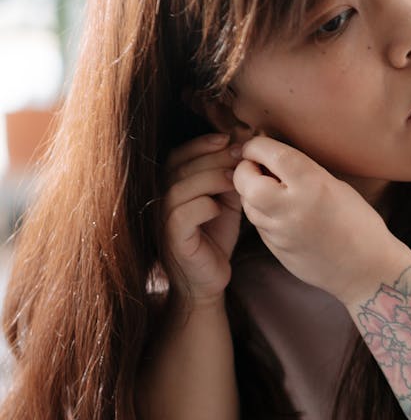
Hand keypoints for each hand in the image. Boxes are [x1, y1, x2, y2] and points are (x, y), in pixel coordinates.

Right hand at [162, 133, 242, 304]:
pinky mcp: (172, 240)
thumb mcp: (223, 201)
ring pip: (180, 188)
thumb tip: (241, 147)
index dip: (200, 144)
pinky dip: (204, 206)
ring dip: (211, 178)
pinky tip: (219, 209)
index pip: (177, 156)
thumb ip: (226, 177)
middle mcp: (160, 201)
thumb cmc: (214, 238)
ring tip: (235, 180)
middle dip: (212, 157)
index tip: (228, 139)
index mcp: (169, 188)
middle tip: (239, 156)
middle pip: (180, 167)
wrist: (209, 280)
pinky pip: (183, 215)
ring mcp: (162, 221)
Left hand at [232, 136, 404, 305]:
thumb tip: (272, 160)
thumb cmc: (359, 223)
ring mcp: (280, 231)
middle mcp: (291, 207)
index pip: (270, 153)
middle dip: (245, 170)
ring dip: (251, 192)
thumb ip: (303, 172)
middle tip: (256, 167)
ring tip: (270, 190)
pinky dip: (261, 213)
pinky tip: (279, 213)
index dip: (256, 146)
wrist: (366, 269)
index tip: (257, 146)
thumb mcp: (336, 186)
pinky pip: (258, 224)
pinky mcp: (276, 249)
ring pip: (247, 203)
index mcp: (312, 184)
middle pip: (245, 180)